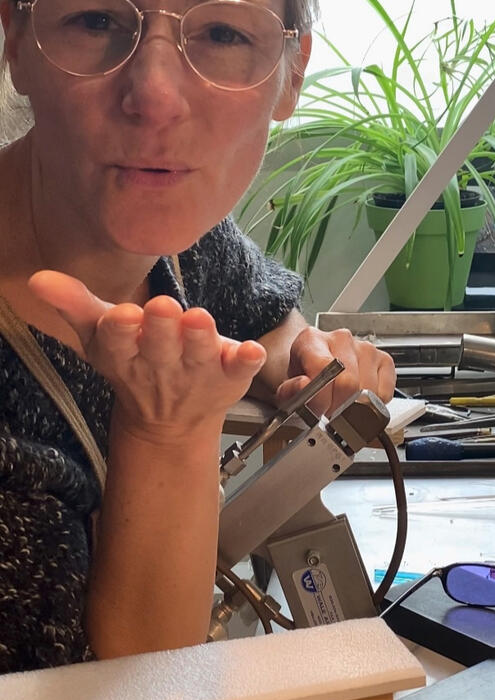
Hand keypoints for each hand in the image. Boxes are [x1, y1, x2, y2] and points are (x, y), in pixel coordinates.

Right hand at [29, 271, 265, 442]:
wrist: (170, 420)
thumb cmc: (134, 362)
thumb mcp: (98, 338)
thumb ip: (74, 306)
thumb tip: (38, 279)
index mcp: (125, 355)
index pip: (117, 343)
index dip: (120, 330)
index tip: (123, 315)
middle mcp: (161, 366)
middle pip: (160, 346)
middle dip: (161, 327)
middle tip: (163, 307)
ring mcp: (197, 373)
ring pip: (199, 355)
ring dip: (200, 337)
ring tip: (199, 318)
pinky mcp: (229, 377)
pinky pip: (240, 370)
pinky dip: (246, 361)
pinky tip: (252, 350)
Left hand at [278, 326, 395, 416]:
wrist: (313, 370)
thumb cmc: (303, 378)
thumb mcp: (286, 388)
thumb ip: (290, 391)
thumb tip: (304, 386)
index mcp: (312, 340)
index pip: (324, 368)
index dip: (322, 398)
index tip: (318, 411)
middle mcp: (341, 339)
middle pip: (349, 383)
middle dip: (338, 407)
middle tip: (329, 412)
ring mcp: (365, 348)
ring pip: (368, 390)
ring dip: (355, 407)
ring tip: (342, 404)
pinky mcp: (384, 360)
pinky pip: (384, 393)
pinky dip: (372, 405)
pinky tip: (358, 399)